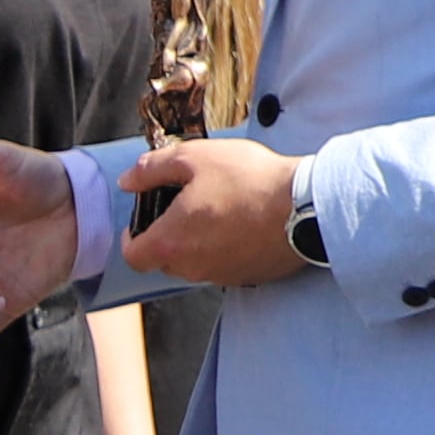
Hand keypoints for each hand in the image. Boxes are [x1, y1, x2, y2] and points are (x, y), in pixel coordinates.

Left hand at [121, 137, 307, 287]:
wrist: (306, 204)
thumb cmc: (249, 180)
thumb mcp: (194, 158)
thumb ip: (152, 169)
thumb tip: (128, 181)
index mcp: (171, 243)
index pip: (133, 257)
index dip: (132, 238)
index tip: (142, 221)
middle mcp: (193, 268)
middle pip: (164, 261)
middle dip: (166, 236)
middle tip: (183, 207)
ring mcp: (223, 275)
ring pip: (196, 263)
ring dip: (197, 243)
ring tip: (217, 210)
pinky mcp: (250, 276)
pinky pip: (226, 265)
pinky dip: (226, 248)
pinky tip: (242, 223)